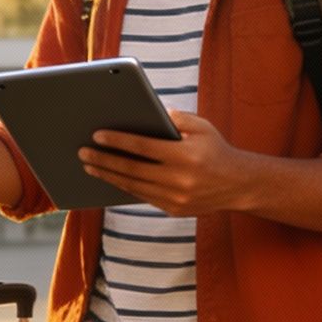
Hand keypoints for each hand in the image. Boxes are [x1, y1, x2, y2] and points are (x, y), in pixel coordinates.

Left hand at [78, 112, 249, 218]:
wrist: (239, 184)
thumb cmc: (216, 149)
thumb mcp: (202, 127)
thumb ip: (176, 118)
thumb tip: (148, 113)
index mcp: (185, 155)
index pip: (143, 147)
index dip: (118, 141)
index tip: (96, 135)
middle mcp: (179, 179)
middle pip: (132, 169)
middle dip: (103, 160)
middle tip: (82, 152)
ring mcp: (176, 198)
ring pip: (133, 186)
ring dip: (108, 176)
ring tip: (89, 166)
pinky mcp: (174, 209)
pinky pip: (142, 197)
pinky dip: (124, 186)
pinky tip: (110, 177)